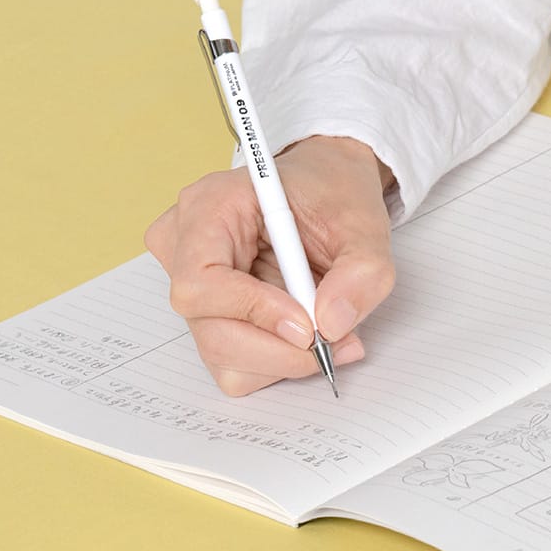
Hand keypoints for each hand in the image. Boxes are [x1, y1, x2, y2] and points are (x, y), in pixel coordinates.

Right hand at [144, 136, 395, 394]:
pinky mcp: (209, 314)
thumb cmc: (333, 193)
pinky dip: (277, 360)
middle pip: (210, 330)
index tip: (307, 325)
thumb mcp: (365, 223)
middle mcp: (185, 245)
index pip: (201, 280)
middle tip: (334, 344)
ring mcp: (193, 283)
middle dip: (278, 350)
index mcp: (211, 206)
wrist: (328, 189)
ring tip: (332, 333)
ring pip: (222, 354)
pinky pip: (233, 361)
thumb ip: (361, 272)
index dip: (252, 311)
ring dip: (282, 358)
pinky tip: (309, 334)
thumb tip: (332, 325)